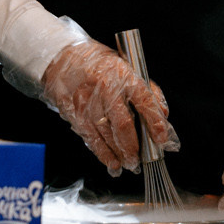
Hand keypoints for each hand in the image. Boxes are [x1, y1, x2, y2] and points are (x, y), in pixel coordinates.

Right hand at [38, 39, 176, 176]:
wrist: (61, 59)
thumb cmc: (97, 63)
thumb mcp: (127, 66)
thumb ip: (147, 90)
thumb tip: (163, 114)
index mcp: (123, 75)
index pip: (144, 100)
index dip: (155, 122)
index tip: (161, 138)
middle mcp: (106, 89)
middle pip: (123, 124)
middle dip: (133, 147)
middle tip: (139, 160)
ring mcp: (88, 102)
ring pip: (106, 135)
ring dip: (119, 154)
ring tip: (129, 164)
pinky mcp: (75, 113)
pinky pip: (91, 138)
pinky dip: (103, 154)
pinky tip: (111, 162)